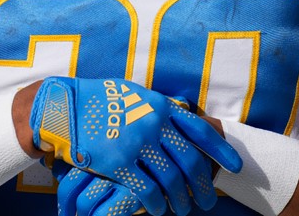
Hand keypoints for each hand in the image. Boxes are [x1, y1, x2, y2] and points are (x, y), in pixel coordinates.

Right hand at [30, 77, 241, 215]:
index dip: (220, 150)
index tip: (235, 166)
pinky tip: (158, 211)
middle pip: (190, 161)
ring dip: (181, 200)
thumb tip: (182, 112)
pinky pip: (147, 190)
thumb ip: (158, 107)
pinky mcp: (119, 162)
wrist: (62, 106)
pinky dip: (157, 204)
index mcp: (161, 105)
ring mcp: (137, 142)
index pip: (200, 130)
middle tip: (207, 201)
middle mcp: (154, 123)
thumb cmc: (98, 99)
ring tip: (183, 210)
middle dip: (203, 185)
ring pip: (172, 179)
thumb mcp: (134, 93)